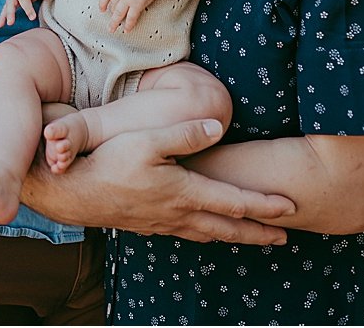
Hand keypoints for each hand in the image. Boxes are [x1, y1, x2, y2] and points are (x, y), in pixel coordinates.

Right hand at [23, 119, 294, 243]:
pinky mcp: (148, 224)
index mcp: (184, 192)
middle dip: (259, 231)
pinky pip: (188, 234)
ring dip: (235, 236)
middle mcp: (178, 213)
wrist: (73, 193)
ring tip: (253, 237)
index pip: (234, 202)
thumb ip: (183, 133)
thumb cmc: (107, 162)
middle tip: (285, 236)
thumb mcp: (146, 140)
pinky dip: (207, 235)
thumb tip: (217, 126)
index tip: (290, 208)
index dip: (264, 204)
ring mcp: (163, 222)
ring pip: (209, 234)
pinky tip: (204, 231)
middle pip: (228, 227)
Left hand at [100, 0, 160, 31]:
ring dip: (114, 22)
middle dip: (112, 14)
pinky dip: (128, 24)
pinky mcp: (136, 4)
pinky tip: (126, 30)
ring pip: (118, 13)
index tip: (102, 9)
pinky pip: (131, 17)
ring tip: (112, 29)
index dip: (102, 3)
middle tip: (110, 22)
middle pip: (113, 5)